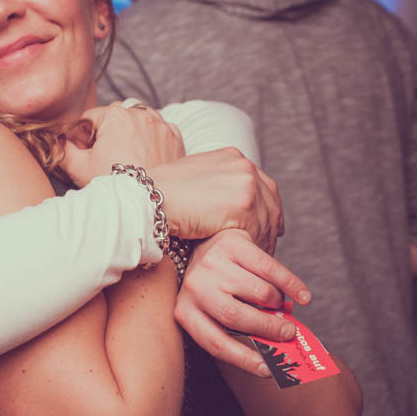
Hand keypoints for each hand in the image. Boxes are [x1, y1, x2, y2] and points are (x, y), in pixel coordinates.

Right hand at [61, 102, 183, 186]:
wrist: (148, 201)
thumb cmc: (114, 184)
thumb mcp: (78, 167)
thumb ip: (63, 149)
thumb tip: (58, 140)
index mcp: (114, 115)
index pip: (90, 118)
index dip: (83, 136)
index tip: (87, 153)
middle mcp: (139, 113)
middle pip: (114, 116)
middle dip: (107, 131)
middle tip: (105, 156)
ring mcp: (160, 124)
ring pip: (137, 120)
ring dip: (129, 131)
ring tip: (125, 155)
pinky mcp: (174, 136)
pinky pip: (157, 129)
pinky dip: (149, 138)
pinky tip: (142, 156)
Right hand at [148, 147, 282, 251]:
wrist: (146, 201)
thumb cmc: (158, 196)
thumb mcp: (192, 181)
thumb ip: (214, 185)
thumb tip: (225, 205)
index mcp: (232, 156)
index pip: (262, 185)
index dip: (266, 208)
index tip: (265, 227)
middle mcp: (243, 165)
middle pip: (270, 202)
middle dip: (269, 226)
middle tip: (265, 247)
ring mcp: (246, 183)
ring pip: (267, 219)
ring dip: (264, 240)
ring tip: (256, 259)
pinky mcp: (243, 205)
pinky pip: (258, 231)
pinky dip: (256, 247)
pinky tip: (248, 259)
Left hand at [176, 229, 311, 376]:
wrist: (206, 244)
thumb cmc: (216, 287)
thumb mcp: (214, 311)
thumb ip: (237, 329)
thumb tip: (275, 349)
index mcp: (186, 311)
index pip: (215, 342)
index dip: (242, 359)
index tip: (266, 370)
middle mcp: (195, 286)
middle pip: (236, 316)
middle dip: (268, 329)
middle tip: (288, 333)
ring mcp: (211, 263)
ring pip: (258, 292)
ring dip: (276, 303)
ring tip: (278, 305)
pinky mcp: (232, 244)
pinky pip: (271, 269)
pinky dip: (292, 286)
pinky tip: (302, 296)